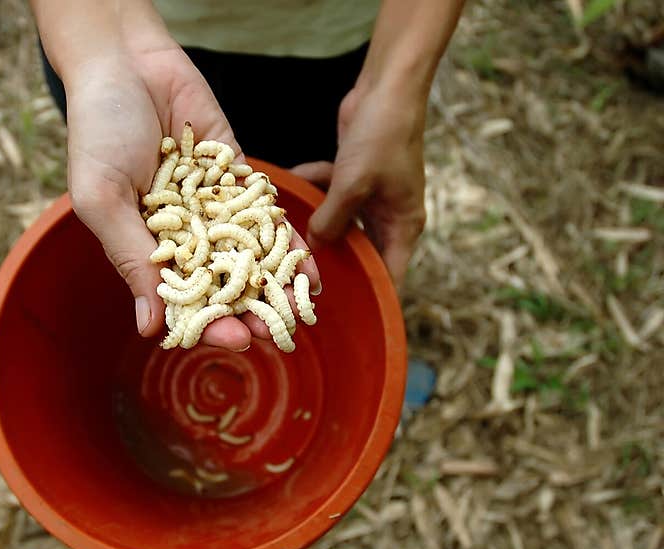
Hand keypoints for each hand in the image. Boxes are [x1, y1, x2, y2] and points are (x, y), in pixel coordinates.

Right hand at [65, 45, 319, 349]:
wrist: (125, 62)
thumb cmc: (98, 130)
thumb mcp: (102, 198)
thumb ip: (130, 257)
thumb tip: (150, 328)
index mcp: (145, 247)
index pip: (182, 297)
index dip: (210, 322)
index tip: (237, 340)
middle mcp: (182, 234)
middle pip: (221, 283)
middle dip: (250, 309)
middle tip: (280, 332)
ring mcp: (211, 207)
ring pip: (248, 255)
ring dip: (275, 283)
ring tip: (303, 307)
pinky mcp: (236, 178)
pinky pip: (264, 215)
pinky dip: (286, 240)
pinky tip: (309, 265)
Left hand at [300, 82, 427, 288]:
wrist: (389, 87)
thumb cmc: (383, 138)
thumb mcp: (354, 184)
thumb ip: (332, 219)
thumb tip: (313, 247)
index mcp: (402, 226)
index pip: (392, 277)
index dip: (373, 299)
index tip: (347, 319)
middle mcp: (390, 216)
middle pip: (361, 253)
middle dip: (334, 263)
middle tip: (301, 282)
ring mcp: (373, 196)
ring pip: (341, 222)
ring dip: (318, 221)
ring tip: (288, 236)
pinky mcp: (356, 176)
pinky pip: (331, 192)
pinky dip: (314, 187)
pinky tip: (293, 180)